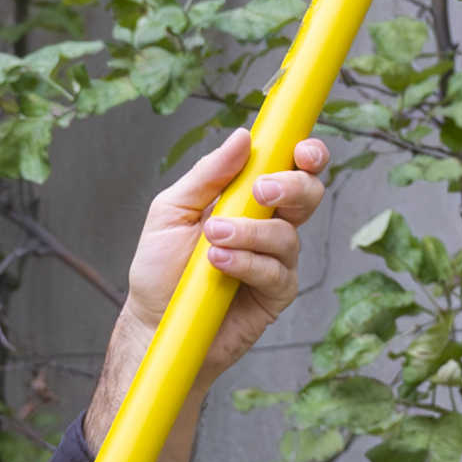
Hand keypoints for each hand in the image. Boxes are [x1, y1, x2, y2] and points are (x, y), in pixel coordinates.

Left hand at [95, 126, 326, 461]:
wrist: (153, 324)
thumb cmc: (160, 270)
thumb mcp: (172, 210)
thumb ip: (207, 175)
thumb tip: (241, 137)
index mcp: (248, 199)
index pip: (289, 168)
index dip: (305, 154)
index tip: (300, 149)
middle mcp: (268, 226)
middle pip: (308, 195)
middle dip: (292, 186)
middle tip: (261, 190)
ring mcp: (275, 261)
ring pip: (288, 235)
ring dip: (250, 232)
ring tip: (213, 239)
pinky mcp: (275, 295)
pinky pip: (276, 272)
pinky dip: (248, 264)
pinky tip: (218, 265)